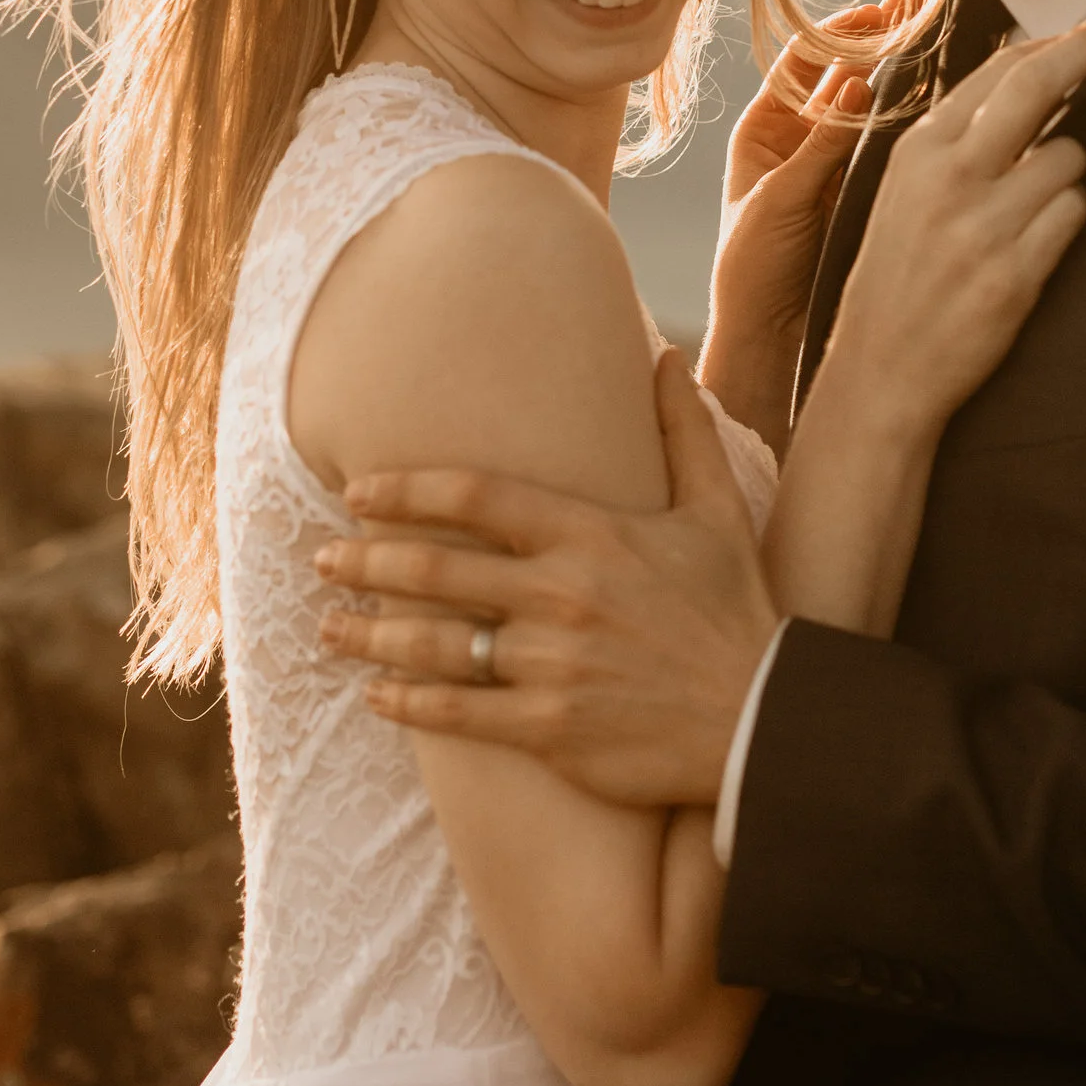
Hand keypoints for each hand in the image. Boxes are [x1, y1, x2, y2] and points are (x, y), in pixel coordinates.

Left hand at [313, 350, 777, 806]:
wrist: (762, 721)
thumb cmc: (736, 612)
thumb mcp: (718, 510)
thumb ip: (684, 431)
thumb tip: (667, 356)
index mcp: (590, 534)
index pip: (474, 498)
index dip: (406, 491)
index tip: (359, 492)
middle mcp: (560, 596)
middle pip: (436, 569)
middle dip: (366, 562)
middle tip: (323, 557)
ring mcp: (550, 665)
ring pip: (435, 644)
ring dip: (369, 634)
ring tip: (328, 626)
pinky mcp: (549, 728)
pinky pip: (458, 714)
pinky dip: (408, 704)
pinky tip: (376, 695)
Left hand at [699, 0, 935, 430]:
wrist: (768, 338)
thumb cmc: (752, 271)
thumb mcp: (777, 202)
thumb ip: (818, 147)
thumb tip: (859, 84)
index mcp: (766, 129)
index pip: (807, 59)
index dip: (844, 30)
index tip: (883, 10)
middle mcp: (803, 137)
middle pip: (848, 68)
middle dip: (887, 30)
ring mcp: (837, 163)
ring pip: (876, 99)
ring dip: (909, 62)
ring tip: (949, 22)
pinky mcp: (863, 191)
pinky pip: (892, 141)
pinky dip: (919, 112)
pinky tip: (953, 89)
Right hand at [816, 16, 1085, 435]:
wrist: (881, 370)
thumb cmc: (898, 276)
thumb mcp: (904, 190)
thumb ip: (956, 137)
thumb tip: (1026, 75)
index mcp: (919, 149)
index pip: (1000, 70)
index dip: (1056, 42)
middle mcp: (949, 178)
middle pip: (1038, 88)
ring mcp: (983, 226)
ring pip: (1069, 158)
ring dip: (1066, 176)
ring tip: (1032, 207)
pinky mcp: (1015, 273)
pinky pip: (1074, 215)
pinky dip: (1067, 221)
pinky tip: (1036, 242)